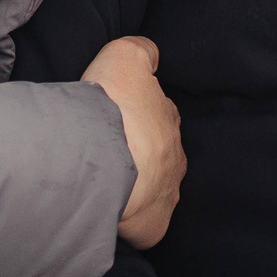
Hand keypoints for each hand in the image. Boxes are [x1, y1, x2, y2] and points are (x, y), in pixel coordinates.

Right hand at [82, 35, 183, 246]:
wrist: (102, 159)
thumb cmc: (113, 108)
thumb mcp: (124, 56)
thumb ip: (141, 51)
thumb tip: (152, 55)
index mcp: (168, 121)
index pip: (161, 116)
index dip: (141, 117)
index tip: (121, 119)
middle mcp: (175, 158)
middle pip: (160, 156)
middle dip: (141, 155)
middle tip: (108, 154)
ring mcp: (167, 194)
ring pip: (155, 191)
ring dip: (136, 189)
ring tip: (106, 186)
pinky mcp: (153, 226)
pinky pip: (145, 226)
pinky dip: (132, 222)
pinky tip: (110, 214)